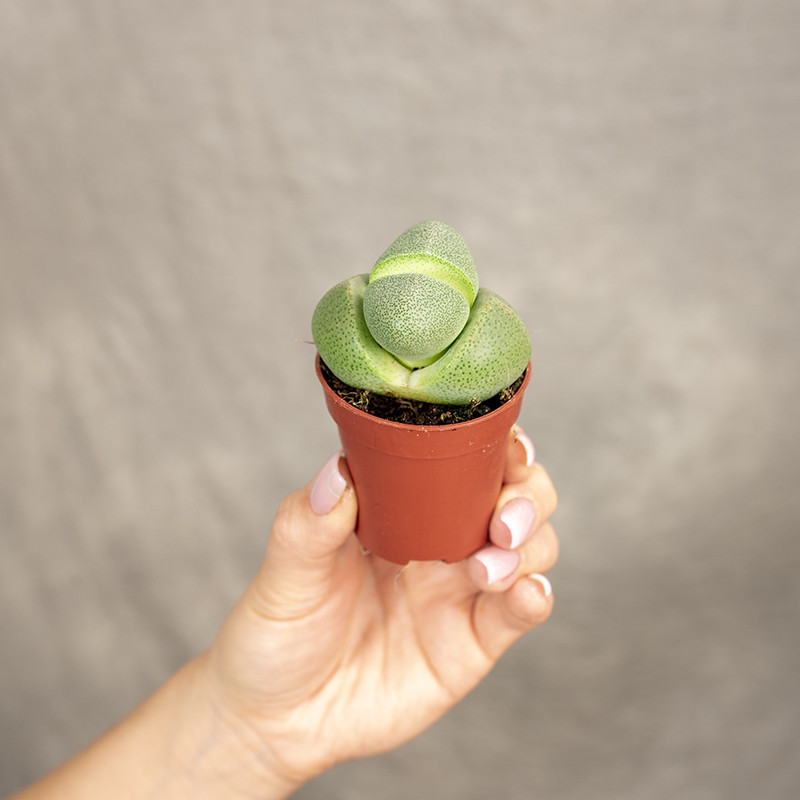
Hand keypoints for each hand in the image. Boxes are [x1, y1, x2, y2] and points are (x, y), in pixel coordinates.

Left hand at [201, 425, 558, 793]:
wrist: (278, 719)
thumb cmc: (278, 630)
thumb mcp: (284, 572)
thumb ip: (308, 523)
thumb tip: (336, 473)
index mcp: (400, 507)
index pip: (463, 459)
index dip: (496, 444)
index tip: (505, 445)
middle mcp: (440, 540)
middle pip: (516, 497)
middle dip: (528, 496)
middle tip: (504, 520)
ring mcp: (460, 591)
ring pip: (530, 548)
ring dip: (531, 545)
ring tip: (490, 568)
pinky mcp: (471, 643)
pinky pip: (519, 612)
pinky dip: (535, 597)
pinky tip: (525, 594)